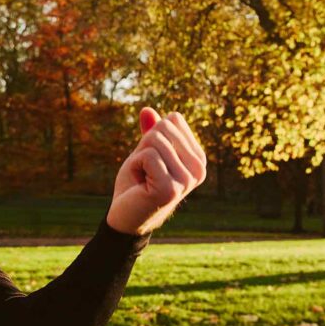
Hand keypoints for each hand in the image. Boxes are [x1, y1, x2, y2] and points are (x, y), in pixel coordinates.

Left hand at [106, 108, 206, 235]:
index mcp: (198, 159)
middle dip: (144, 145)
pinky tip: (139, 185)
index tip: (152, 160)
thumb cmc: (137, 183)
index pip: (173, 120)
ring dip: (138, 157)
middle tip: (144, 170)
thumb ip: (151, 131)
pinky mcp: (171, 188)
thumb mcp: (144, 151)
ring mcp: (187, 181)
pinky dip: (135, 165)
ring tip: (142, 178)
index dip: (153, 136)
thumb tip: (146, 109)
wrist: (124, 216)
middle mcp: (199, 170)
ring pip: (154, 141)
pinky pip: (147, 155)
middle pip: (164, 128)